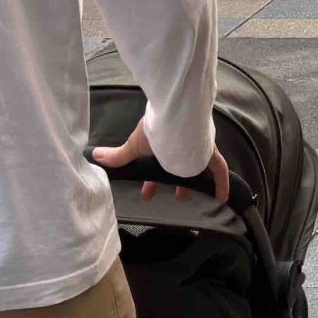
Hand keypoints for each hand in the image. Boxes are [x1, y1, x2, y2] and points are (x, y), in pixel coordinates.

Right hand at [91, 123, 232, 203]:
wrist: (174, 118)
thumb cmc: (155, 131)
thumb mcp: (134, 146)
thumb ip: (118, 155)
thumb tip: (94, 155)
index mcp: (164, 145)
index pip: (159, 164)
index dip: (153, 180)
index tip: (147, 194)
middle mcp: (182, 147)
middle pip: (179, 167)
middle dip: (174, 181)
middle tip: (173, 198)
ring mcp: (198, 150)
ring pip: (197, 167)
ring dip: (192, 182)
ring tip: (186, 198)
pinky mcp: (210, 153)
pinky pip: (220, 170)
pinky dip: (222, 184)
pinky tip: (222, 199)